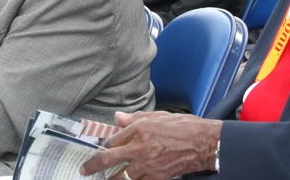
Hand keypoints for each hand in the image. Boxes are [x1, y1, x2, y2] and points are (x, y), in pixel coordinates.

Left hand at [79, 112, 220, 179]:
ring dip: (112, 179)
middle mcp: (141, 149)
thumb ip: (133, 119)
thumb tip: (117, 118)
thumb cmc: (182, 127)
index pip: (112, 141)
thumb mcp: (155, 116)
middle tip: (84, 170)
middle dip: (94, 166)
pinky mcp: (160, 177)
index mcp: (139, 130)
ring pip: (123, 177)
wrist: (204, 143)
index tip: (97, 151)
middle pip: (110, 160)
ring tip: (103, 179)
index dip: (103, 147)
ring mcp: (150, 166)